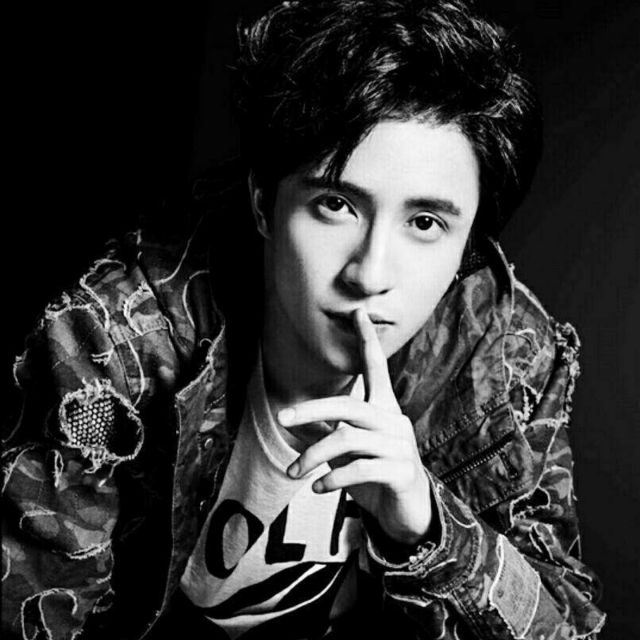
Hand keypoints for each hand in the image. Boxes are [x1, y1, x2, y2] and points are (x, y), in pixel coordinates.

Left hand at [278, 308, 432, 545]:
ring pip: (347, 439)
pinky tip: (317, 488)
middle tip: (283, 417)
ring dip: (313, 456)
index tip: (359, 313)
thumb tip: (292, 420)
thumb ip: (326, 434)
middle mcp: (394, 421)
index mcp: (383, 410)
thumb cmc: (375, 476)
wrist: (407, 514)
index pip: (376, 369)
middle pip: (349, 405)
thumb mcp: (347, 454)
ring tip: (294, 473)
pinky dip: (332, 478)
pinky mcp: (402, 472)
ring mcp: (401, 446)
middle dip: (312, 409)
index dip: (368, 341)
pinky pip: (359, 469)